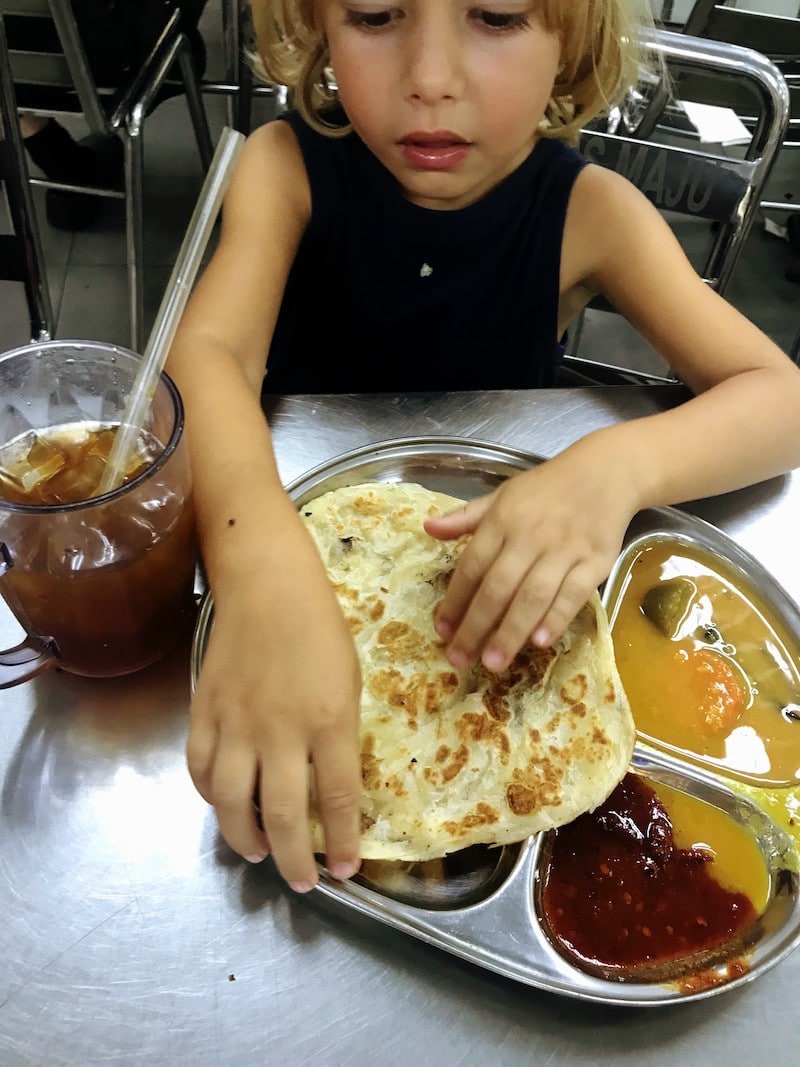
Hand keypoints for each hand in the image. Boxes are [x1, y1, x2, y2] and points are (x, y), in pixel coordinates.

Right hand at [186, 546, 361, 891]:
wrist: (269, 589)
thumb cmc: (321, 632)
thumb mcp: (348, 684)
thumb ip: (338, 736)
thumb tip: (328, 788)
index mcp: (329, 721)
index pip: (338, 798)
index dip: (344, 842)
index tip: (347, 870)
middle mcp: (281, 730)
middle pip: (285, 814)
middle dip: (295, 860)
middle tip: (303, 883)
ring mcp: (237, 722)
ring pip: (233, 802)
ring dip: (246, 837)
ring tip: (258, 853)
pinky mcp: (204, 712)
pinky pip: (201, 769)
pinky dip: (211, 796)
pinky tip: (226, 805)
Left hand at [424, 443, 636, 671]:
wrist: (605, 473)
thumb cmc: (546, 489)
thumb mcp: (502, 495)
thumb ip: (465, 518)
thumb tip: (427, 529)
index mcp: (502, 521)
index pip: (472, 566)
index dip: (455, 601)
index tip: (442, 631)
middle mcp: (530, 537)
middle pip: (498, 588)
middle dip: (476, 627)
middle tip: (460, 660)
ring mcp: (564, 550)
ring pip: (533, 596)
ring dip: (511, 631)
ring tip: (493, 662)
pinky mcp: (595, 562)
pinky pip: (573, 594)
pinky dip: (556, 618)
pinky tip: (539, 642)